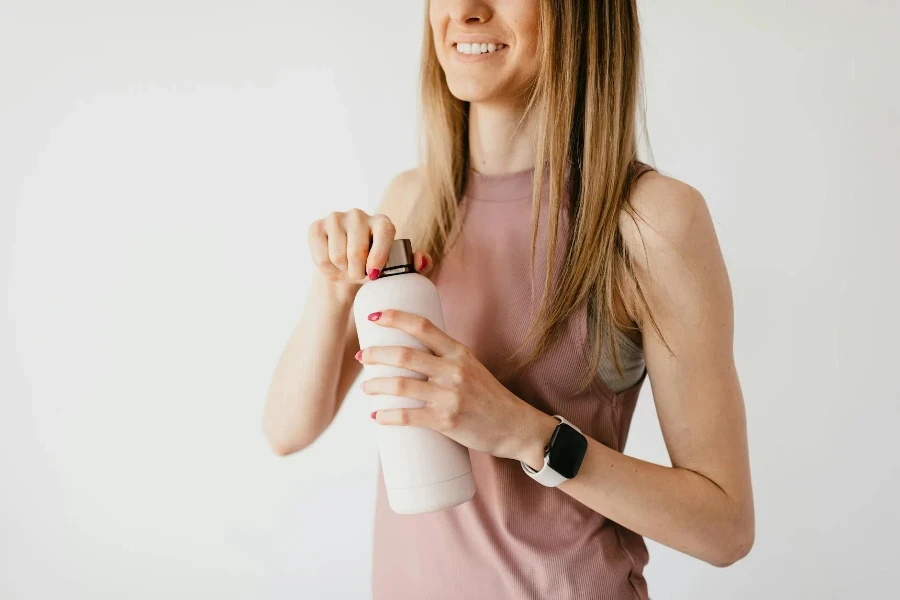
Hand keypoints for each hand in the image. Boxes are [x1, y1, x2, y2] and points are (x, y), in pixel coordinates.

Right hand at [307, 209, 431, 283]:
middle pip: (357, 249)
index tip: (374, 273)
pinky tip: (332, 266)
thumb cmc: (373, 268)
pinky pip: (321, 256)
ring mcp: (335, 218)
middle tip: (359, 275)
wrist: (344, 270)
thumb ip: (414, 265)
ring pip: (337, 255)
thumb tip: (421, 260)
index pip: (384, 232)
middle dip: (357, 271)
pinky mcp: (316, 227)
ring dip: (342, 270)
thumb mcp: (395, 268)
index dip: (380, 254)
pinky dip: (327, 269)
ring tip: (347, 269)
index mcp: (382, 222)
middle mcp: (358, 214)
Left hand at [356, 309, 558, 466]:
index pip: (423, 326)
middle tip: (361, 357)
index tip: (374, 316)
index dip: (395, 317)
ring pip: (402, 385)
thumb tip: (409, 354)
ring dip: (377, 386)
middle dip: (376, 354)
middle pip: (405, 355)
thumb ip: (444, 359)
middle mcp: (454, 370)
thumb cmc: (488, 397)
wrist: (515, 426)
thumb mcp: (470, 368)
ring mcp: (451, 396)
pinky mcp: (447, 421)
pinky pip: (409, 417)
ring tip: (366, 389)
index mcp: (458, 352)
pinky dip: (388, 416)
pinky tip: (376, 416)